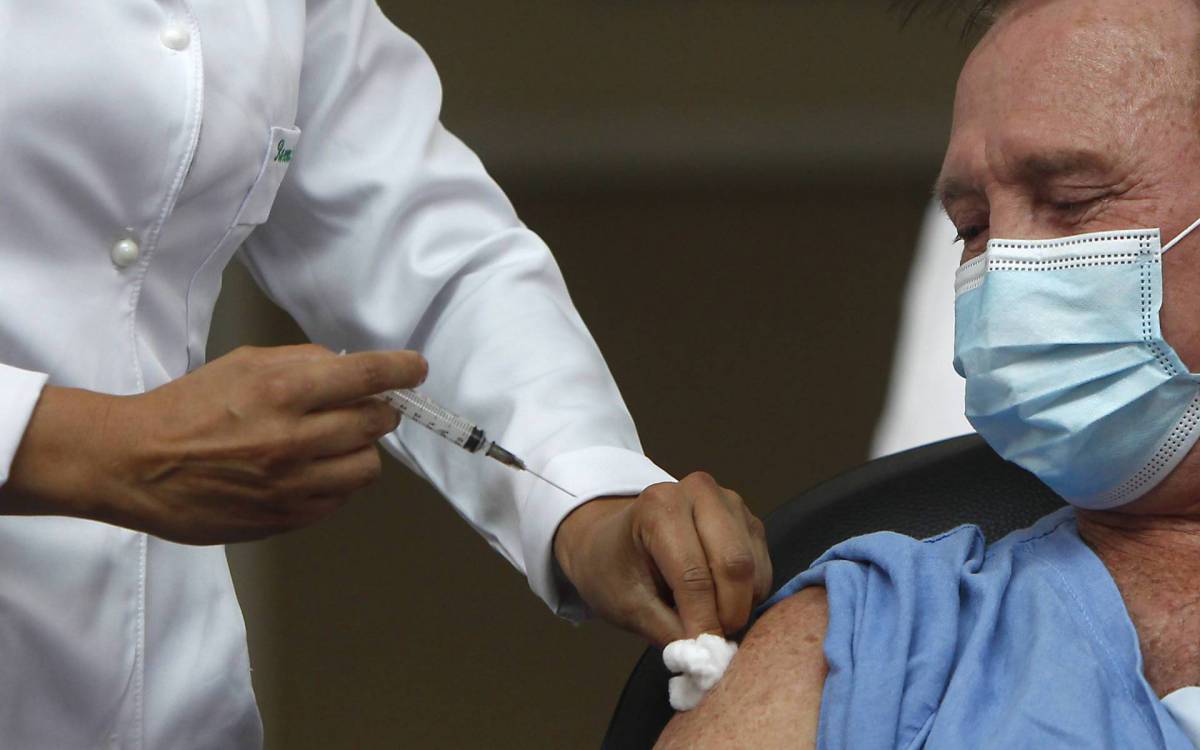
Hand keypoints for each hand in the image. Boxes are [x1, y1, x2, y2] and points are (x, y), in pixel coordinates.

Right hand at [4, 345, 425, 543]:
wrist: (139, 465)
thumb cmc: (189, 408)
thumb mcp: (244, 363)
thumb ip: (303, 362)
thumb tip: (349, 369)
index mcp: (283, 392)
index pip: (367, 377)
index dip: (402, 370)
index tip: (415, 369)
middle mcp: (295, 439)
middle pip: (377, 423)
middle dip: (380, 410)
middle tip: (366, 406)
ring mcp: (294, 484)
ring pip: (367, 467)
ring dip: (361, 449)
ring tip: (336, 442)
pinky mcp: (288, 518)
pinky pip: (340, 499)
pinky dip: (338, 481)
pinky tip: (313, 470)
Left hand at [553, 472, 771, 645]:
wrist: (612, 540)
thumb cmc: (613, 569)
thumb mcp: (626, 605)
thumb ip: (666, 632)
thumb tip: (704, 657)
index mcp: (660, 506)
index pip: (694, 574)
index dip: (702, 621)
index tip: (702, 656)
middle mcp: (699, 492)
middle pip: (734, 564)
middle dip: (728, 613)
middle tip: (711, 643)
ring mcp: (729, 502)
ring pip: (753, 567)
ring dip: (739, 605)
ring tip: (707, 620)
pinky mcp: (748, 519)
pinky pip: (762, 567)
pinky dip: (748, 595)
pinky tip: (719, 600)